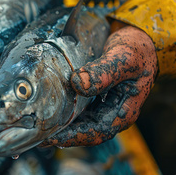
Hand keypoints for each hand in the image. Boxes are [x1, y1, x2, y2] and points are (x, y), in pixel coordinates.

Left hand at [41, 24, 157, 146]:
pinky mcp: (93, 94)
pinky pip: (76, 105)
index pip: (95, 133)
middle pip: (83, 130)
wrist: (140, 36)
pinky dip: (62, 106)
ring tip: (36, 122)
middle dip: (60, 134)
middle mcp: (112, 112)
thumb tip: (78, 83)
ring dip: (59, 122)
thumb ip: (103, 72)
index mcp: (124, 112)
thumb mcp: (124, 60)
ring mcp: (102, 104)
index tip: (50, 138)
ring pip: (78, 119)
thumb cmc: (138, 49)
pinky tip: (47, 104)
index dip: (73, 137)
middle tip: (35, 133)